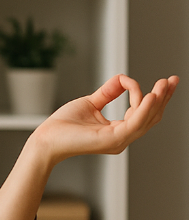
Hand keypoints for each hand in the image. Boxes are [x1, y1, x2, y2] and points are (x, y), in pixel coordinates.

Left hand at [32, 73, 178, 164]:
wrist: (45, 138)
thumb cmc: (63, 125)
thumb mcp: (90, 102)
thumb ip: (109, 92)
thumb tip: (124, 78)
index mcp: (119, 131)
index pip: (144, 114)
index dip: (157, 98)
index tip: (164, 82)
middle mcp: (122, 138)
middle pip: (151, 117)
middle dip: (164, 98)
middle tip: (173, 80)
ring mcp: (119, 141)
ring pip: (146, 120)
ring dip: (157, 101)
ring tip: (164, 85)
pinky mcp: (111, 140)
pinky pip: (134, 123)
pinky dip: (144, 109)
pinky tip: (150, 96)